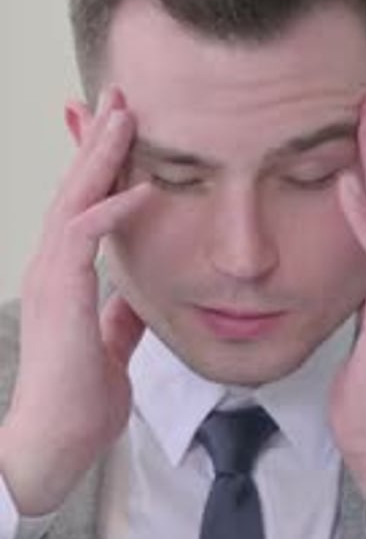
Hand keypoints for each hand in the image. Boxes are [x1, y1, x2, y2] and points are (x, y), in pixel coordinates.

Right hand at [0, 87, 150, 514]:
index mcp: (65, 274)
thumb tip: (135, 295)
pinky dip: (112, 210)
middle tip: (118, 96)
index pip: (82, 205)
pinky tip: (141, 187)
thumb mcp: (110, 344)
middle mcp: (53, 266)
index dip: (97, 164)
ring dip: (99, 156)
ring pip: (73, 199)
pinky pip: (83, 239)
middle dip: (97, 139)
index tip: (117, 128)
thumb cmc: (79, 396)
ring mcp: (52, 277)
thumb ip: (120, 314)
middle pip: (74, 188)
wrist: (55, 442)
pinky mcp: (60, 295)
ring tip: (125, 115)